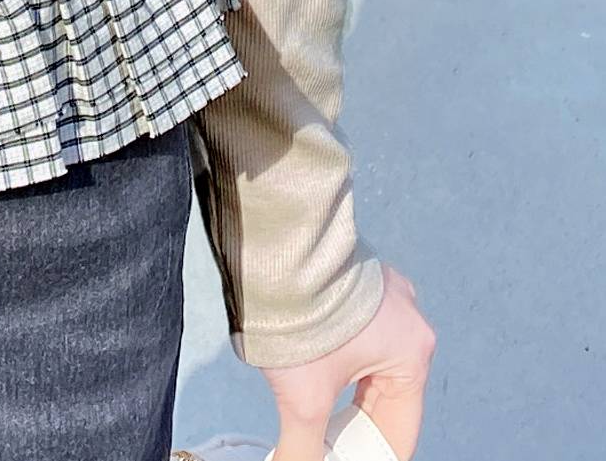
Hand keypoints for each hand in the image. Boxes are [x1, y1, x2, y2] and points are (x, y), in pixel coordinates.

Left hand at [262, 263, 435, 460]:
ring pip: (368, 362)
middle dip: (354, 426)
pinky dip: (338, 359)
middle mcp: (408, 319)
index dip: (373, 455)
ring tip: (317, 417)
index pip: (399, 429)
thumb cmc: (301, 319)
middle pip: (384, 396)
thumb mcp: (304, 397)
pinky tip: (315, 370)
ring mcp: (384, 292)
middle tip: (327, 447)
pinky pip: (357, 332)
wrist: (275, 248)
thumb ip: (305, 447)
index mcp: (412, 352)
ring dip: (344, 393)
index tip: (347, 460)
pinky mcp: (358, 277)